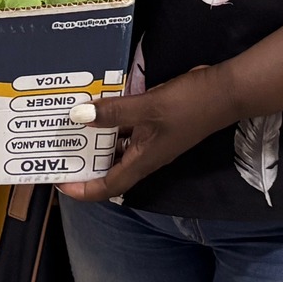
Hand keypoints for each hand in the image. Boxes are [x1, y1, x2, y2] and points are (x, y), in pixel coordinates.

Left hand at [57, 65, 240, 202]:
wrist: (225, 92)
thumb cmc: (189, 105)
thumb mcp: (148, 107)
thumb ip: (114, 112)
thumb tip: (78, 117)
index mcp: (143, 161)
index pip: (107, 187)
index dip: (82, 189)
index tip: (59, 182)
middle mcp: (145, 155)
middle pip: (109, 169)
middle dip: (83, 163)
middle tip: (57, 149)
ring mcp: (152, 140)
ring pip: (118, 147)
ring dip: (96, 140)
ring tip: (71, 125)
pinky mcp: (157, 124)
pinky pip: (128, 129)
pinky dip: (112, 121)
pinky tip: (99, 106)